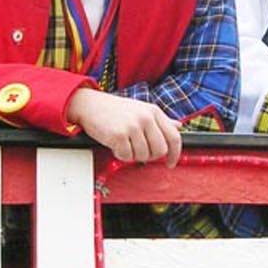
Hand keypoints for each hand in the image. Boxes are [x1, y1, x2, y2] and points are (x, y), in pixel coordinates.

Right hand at [66, 88, 182, 167]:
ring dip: (132, 155)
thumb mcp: (141, 109)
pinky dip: (120, 155)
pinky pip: (126, 156)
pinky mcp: (119, 135)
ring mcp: (132, 126)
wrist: (89, 105)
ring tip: (124, 143)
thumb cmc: (115, 109)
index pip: (174, 137)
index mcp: (153, 111)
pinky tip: (115, 144)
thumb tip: (178, 126)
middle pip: (160, 150)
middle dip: (150, 156)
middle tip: (138, 151)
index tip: (170, 163)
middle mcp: (145, 118)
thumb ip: (161, 120)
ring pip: (143, 156)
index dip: (175, 154)